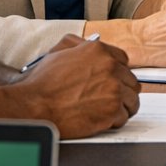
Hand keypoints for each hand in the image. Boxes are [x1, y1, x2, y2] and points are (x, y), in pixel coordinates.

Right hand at [15, 35, 139, 139]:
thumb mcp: (58, 52)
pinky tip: (99, 119)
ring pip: (132, 100)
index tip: (113, 81)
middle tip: (109, 99)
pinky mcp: (112, 111)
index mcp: (99, 51)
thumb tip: (87, 44)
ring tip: (105, 110)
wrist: (34, 106)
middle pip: (131, 81)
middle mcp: (110, 67)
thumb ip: (78, 45)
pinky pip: (123, 117)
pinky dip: (113, 121)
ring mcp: (113, 89)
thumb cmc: (42, 83)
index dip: (117, 73)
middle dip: (121, 91)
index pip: (123, 61)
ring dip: (121, 106)